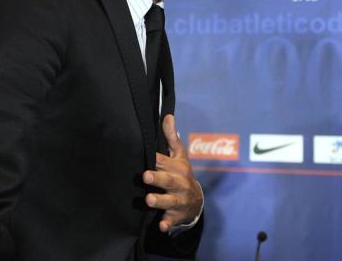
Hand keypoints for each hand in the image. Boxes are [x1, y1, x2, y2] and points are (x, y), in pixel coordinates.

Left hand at [142, 114, 202, 231]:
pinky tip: (161, 226)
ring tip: (149, 200)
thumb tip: (167, 115)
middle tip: (145, 176)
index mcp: (177, 168)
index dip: (155, 160)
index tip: (146, 156)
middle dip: (157, 178)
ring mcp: (179, 200)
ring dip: (160, 201)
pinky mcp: (176, 216)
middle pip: (167, 181)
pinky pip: (172, 221)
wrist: (196, 201)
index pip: (164, 162)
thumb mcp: (179, 155)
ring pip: (169, 201)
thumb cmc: (182, 173)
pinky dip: (167, 224)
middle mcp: (179, 183)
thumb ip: (171, 137)